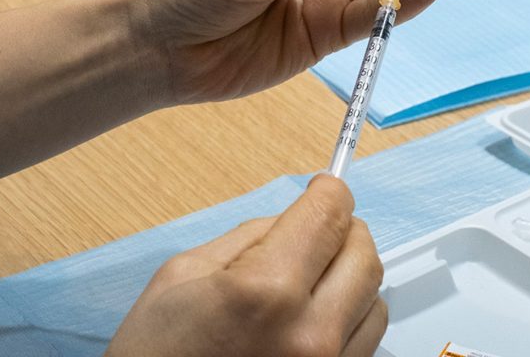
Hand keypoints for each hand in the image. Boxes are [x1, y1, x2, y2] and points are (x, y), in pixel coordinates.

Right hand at [106, 175, 386, 356]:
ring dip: (349, 276)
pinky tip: (314, 315)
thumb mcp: (183, 274)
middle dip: (343, 230)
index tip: (324, 189)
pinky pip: (367, 338)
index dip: (329, 192)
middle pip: (363, 254)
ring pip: (374, 297)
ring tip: (311, 279)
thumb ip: (251, 237)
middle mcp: (310, 334)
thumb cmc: (155, 356)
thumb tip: (296, 218)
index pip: (329, 216)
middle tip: (318, 228)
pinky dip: (350, 315)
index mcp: (267, 291)